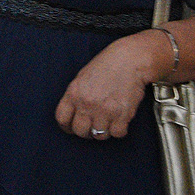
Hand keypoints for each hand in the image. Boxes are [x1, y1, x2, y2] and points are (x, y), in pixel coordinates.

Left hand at [53, 31, 167, 139]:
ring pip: (99, 135)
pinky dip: (120, 130)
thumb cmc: (109, 65)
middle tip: (93, 126)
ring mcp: (104, 110)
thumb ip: (77, 96)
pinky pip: (117, 133)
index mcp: (74, 92)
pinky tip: (121, 120)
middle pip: (80, 131)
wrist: (131, 59)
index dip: (67, 126)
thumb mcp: (83, 77)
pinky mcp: (121, 115)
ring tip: (109, 120)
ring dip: (104, 131)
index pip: (62, 119)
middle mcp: (87, 103)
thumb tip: (75, 114)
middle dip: (86, 132)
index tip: (73, 127)